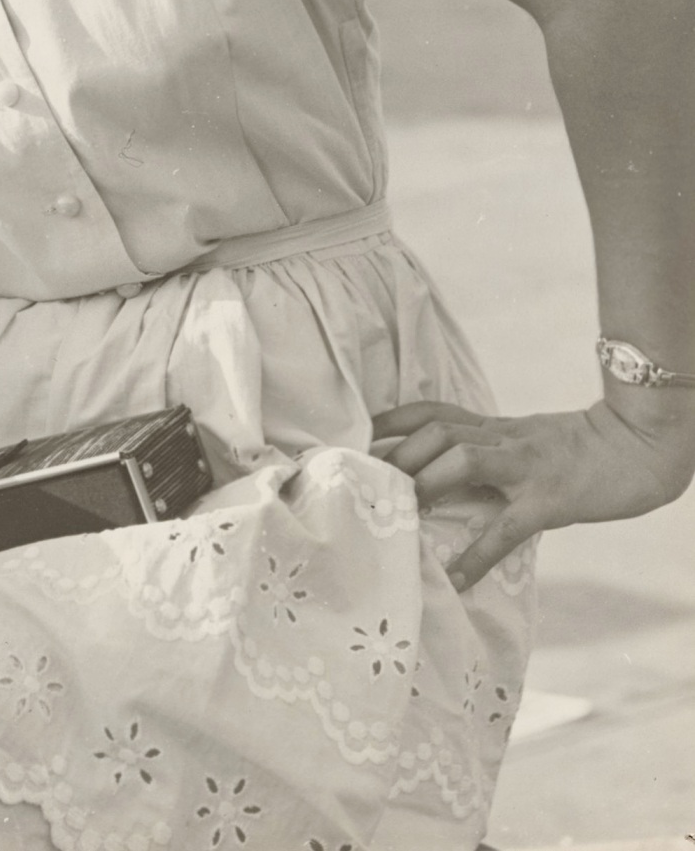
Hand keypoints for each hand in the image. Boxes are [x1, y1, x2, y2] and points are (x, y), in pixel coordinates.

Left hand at [371, 393, 694, 591]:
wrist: (637, 446)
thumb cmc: (577, 449)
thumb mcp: (523, 438)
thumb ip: (485, 449)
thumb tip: (440, 474)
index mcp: (493, 426)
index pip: (430, 412)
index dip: (388, 422)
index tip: (353, 440)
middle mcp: (502, 438)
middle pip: (436, 430)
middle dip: (397, 454)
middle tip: (367, 484)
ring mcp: (525, 466)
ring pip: (462, 458)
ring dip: (426, 482)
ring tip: (401, 514)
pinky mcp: (548, 499)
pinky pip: (506, 527)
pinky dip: (476, 553)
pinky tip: (455, 577)